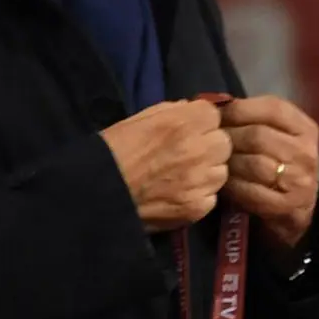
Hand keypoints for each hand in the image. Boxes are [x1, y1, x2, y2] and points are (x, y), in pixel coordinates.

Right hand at [103, 100, 230, 230]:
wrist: (95, 195)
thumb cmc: (113, 151)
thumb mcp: (140, 119)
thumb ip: (173, 112)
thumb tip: (191, 110)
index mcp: (184, 122)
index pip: (214, 115)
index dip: (201, 123)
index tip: (189, 131)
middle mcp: (198, 149)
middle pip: (223, 142)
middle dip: (209, 146)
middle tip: (188, 155)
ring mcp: (200, 180)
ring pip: (221, 171)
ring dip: (207, 172)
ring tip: (183, 177)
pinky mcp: (196, 207)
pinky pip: (211, 197)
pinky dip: (199, 196)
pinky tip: (179, 196)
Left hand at [219, 96, 318, 250]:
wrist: (294, 211)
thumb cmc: (276, 166)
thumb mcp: (275, 138)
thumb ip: (252, 120)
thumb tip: (214, 102)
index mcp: (305, 129)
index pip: (273, 108)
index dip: (239, 109)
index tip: (215, 115)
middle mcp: (307, 153)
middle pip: (259, 136)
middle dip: (227, 137)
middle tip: (206, 141)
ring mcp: (300, 181)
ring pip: (254, 164)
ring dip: (227, 163)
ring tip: (212, 163)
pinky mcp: (287, 207)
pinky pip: (251, 192)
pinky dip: (232, 187)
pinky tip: (221, 184)